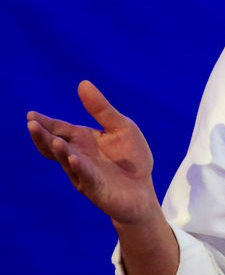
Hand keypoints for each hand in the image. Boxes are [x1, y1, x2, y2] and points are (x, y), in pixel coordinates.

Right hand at [27, 80, 160, 224]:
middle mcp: (78, 156)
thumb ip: (102, 109)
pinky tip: (74, 158)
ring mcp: (84, 173)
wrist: (143, 190)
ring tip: (53, 139)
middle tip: (32, 125)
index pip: (60, 129)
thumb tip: (82, 83)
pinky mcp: (96, 188)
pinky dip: (79, 167)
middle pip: (55, 145)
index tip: (31, 115)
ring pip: (67, 161)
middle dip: (43, 136)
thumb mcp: (121, 127)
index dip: (45, 123)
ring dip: (59, 151)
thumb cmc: (131, 159)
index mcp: (83, 140)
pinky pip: (85, 176)